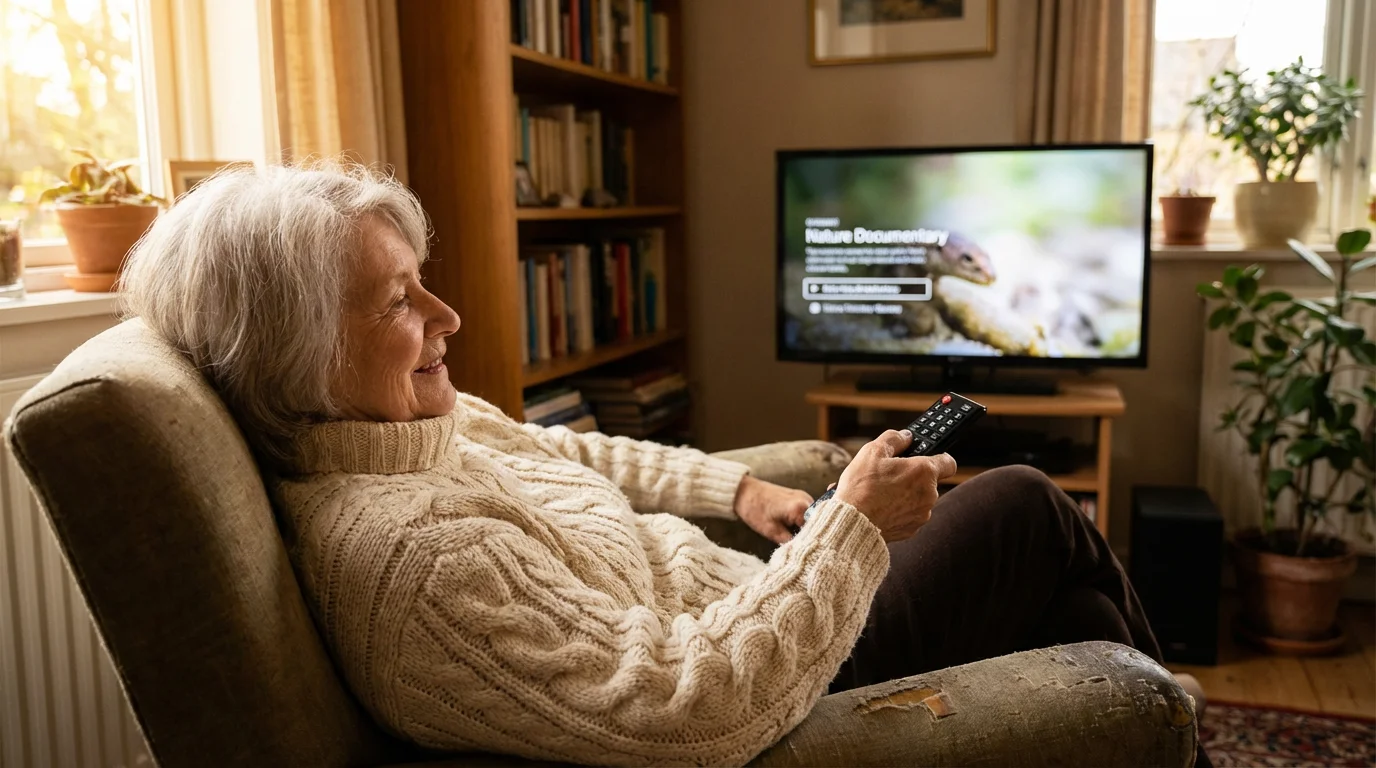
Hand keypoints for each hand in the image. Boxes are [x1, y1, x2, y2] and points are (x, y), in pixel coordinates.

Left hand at [733, 475, 812, 543]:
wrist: (743, 491)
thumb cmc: (754, 510)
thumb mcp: (771, 532)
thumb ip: (790, 542)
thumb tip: (802, 551)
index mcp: (801, 508)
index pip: (816, 531)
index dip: (813, 543)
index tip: (809, 553)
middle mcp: (807, 500)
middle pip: (817, 523)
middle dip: (812, 536)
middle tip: (804, 549)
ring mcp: (804, 496)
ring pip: (813, 518)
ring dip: (808, 529)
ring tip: (799, 541)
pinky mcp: (799, 496)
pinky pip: (808, 512)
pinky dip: (804, 522)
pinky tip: (796, 531)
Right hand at [834, 430, 956, 541]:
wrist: (852, 522)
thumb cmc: (861, 487)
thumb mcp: (872, 451)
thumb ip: (894, 439)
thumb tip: (905, 436)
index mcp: (924, 471)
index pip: (949, 462)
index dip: (939, 458)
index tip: (926, 458)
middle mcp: (929, 494)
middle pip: (929, 482)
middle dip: (914, 478)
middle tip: (890, 476)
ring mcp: (922, 514)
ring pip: (919, 499)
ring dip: (907, 495)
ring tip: (882, 494)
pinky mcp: (912, 529)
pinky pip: (910, 515)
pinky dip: (899, 511)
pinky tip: (881, 508)